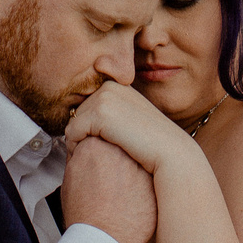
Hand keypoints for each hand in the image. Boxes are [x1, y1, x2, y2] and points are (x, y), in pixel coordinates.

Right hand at [61, 134, 155, 242]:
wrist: (102, 241)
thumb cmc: (84, 215)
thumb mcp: (69, 179)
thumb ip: (79, 158)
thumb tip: (84, 155)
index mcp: (94, 146)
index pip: (97, 135)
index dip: (95, 151)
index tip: (95, 163)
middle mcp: (120, 151)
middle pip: (118, 144)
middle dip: (113, 157)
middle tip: (106, 177)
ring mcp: (139, 166)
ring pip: (135, 160)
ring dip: (128, 170)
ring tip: (117, 191)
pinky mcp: (153, 182)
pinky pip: (148, 178)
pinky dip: (141, 186)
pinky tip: (129, 200)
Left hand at [62, 80, 191, 174]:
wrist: (171, 152)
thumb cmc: (151, 143)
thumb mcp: (132, 121)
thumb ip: (114, 114)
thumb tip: (85, 117)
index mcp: (117, 85)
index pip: (87, 106)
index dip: (90, 126)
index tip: (102, 143)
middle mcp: (110, 86)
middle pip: (78, 112)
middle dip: (83, 132)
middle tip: (97, 151)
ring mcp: (105, 97)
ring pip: (72, 122)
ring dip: (78, 141)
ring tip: (96, 154)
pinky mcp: (100, 113)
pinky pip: (72, 132)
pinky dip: (76, 147)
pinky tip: (93, 156)